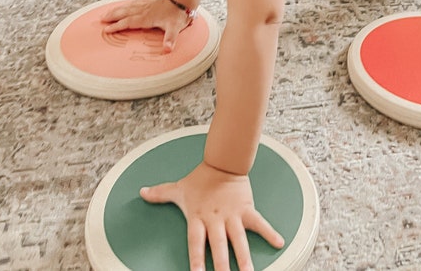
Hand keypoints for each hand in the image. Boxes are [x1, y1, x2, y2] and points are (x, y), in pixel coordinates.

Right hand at [99, 0, 189, 51]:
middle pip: (125, 13)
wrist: (183, 1)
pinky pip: (135, 2)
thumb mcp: (175, 29)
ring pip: (128, 7)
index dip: (117, 26)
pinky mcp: (151, 1)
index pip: (128, 22)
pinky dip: (128, 4)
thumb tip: (168, 49)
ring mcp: (147, 4)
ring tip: (108, 12)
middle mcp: (144, 10)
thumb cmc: (178, 16)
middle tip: (101, 19)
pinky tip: (126, 4)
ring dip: (117, 10)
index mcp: (147, 18)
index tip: (106, 29)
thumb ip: (170, 39)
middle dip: (112, 16)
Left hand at [140, 160, 283, 270]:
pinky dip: (270, 232)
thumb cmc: (200, 179)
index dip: (196, 260)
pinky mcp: (246, 208)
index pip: (196, 243)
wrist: (222, 160)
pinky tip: (280, 242)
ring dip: (244, 258)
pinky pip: (259, 222)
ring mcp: (232, 215)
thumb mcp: (179, 188)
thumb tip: (141, 192)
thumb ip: (160, 193)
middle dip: (221, 266)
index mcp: (198, 218)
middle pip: (219, 247)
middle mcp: (215, 220)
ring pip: (239, 240)